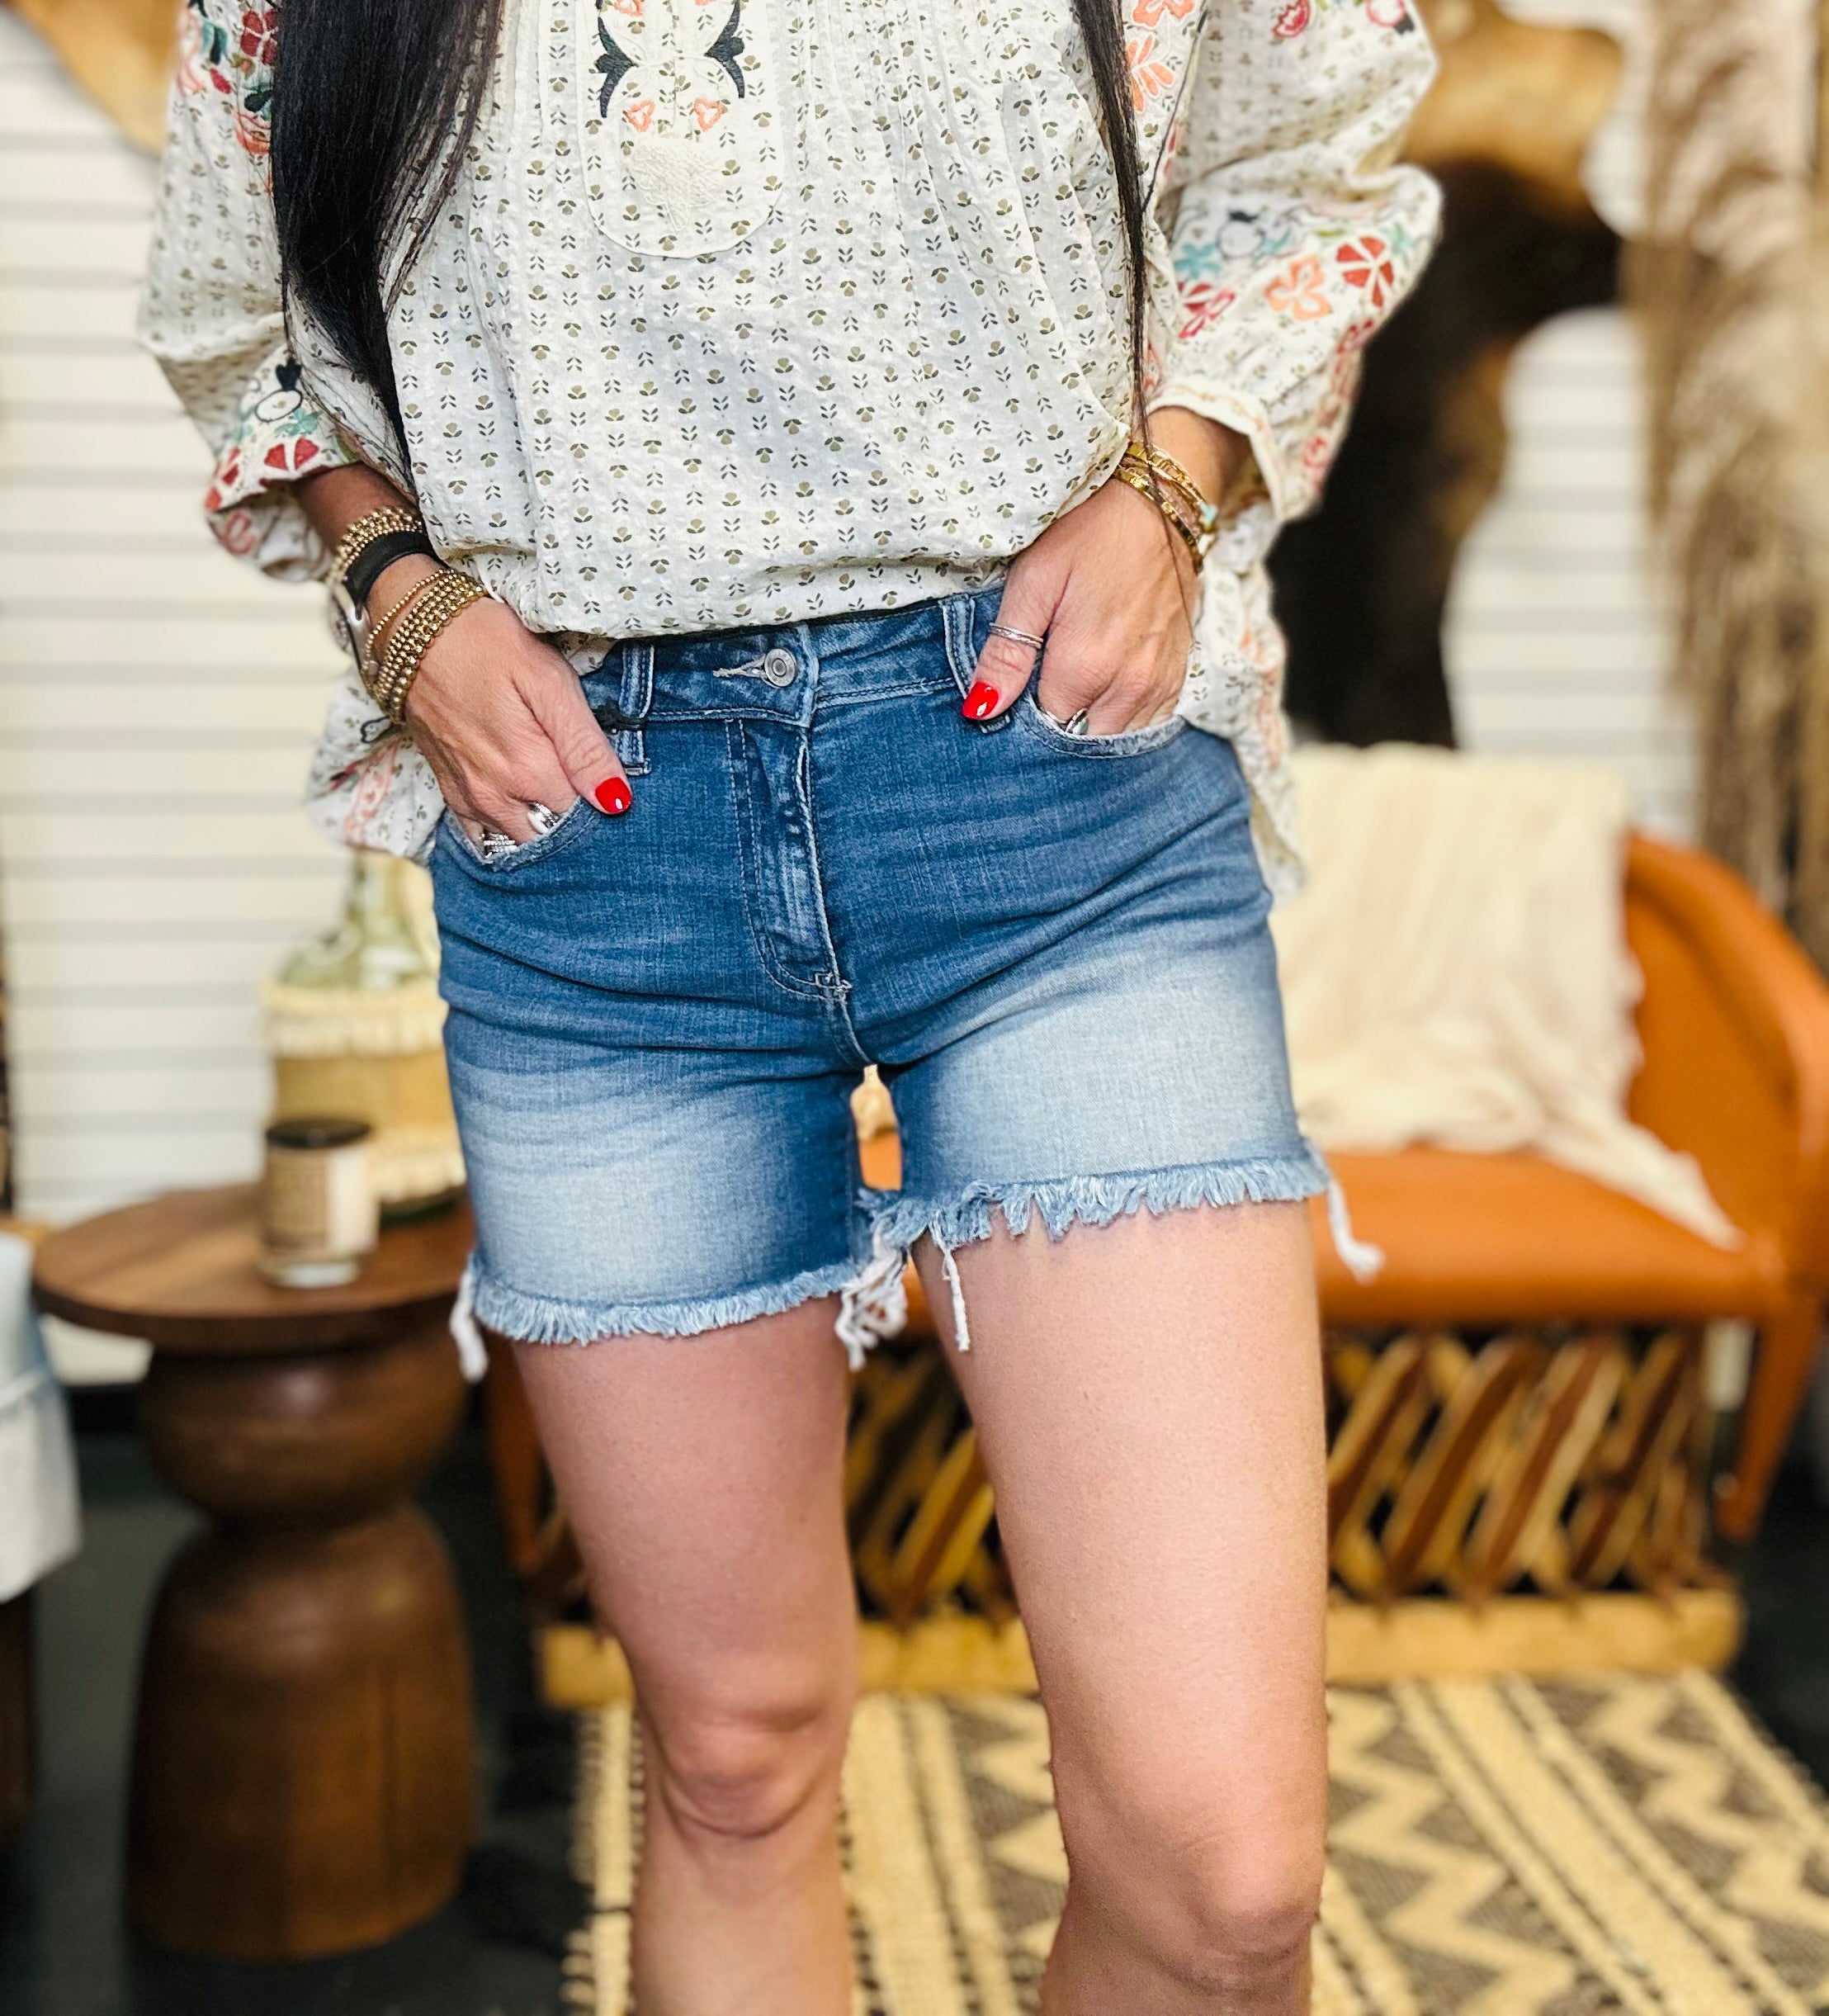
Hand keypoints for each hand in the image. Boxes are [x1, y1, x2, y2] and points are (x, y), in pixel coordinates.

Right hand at [379, 559, 631, 842]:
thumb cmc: (487, 646)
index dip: (603, 801)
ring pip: (521, 838)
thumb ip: (583, 747)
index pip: (585, 819)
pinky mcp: (451, 793)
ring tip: (555, 783)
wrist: (413, 631)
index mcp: (529, 774)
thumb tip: (616, 801)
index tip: (608, 778)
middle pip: (553, 834)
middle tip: (583, 777)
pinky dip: (508, 827)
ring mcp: (470, 800)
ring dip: (543, 822)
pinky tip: (522, 803)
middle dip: (574, 818)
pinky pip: (485, 835)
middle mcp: (496, 799)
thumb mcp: (549, 683)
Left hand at [961, 409, 1249, 733]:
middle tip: (1037, 690)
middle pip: (1081, 741)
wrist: (1159, 501)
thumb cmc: (1087, 534)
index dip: (1022, 720)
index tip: (1012, 696)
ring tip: (1069, 691)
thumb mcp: (1032, 583)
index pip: (1044, 731)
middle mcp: (1129, 685)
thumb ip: (1007, 653)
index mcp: (1086, 667)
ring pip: (1116, 740)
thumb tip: (980, 710)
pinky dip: (1122, 719)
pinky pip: (1148, 725)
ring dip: (1089, 727)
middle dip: (1056, 729)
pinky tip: (1102, 694)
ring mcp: (1160, 683)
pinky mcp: (1179, 675)